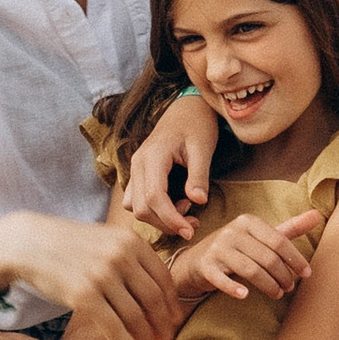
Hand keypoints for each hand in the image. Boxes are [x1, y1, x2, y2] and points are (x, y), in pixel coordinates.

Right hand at [0, 212, 183, 339]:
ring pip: (135, 315)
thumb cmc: (70, 245)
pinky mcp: (83, 295)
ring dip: (147, 338)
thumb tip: (157, 284)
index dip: (172, 303)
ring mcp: (102, 275)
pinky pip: (113, 326)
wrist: (29, 244)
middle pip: (153, 298)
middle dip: (164, 324)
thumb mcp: (106, 239)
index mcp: (131, 241)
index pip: (163, 278)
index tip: (176, 320)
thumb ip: (131, 256)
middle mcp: (120, 256)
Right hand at [121, 96, 220, 237]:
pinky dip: (154, 210)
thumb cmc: (197, 125)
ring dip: (159, 218)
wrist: (187, 109)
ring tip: (187, 210)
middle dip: (166, 223)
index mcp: (153, 156)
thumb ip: (199, 175)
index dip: (170, 219)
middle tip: (193, 223)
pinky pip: (137, 200)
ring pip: (135, 207)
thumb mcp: (203, 148)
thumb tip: (198, 201)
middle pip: (141, 208)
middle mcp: (138, 163)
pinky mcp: (139, 174)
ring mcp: (136, 169)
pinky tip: (176, 203)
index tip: (190, 230)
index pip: (153, 197)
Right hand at [169, 211, 321, 306]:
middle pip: (267, 257)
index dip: (295, 259)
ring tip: (277, 294)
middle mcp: (233, 231)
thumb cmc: (238, 248)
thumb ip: (290, 228)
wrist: (198, 260)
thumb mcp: (263, 236)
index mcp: (249, 222)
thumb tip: (318, 215)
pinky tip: (245, 296)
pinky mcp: (206, 265)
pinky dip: (233, 288)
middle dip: (283, 275)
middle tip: (289, 288)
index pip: (279, 240)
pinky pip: (221, 278)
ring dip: (268, 285)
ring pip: (250, 269)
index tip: (307, 274)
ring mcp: (218, 248)